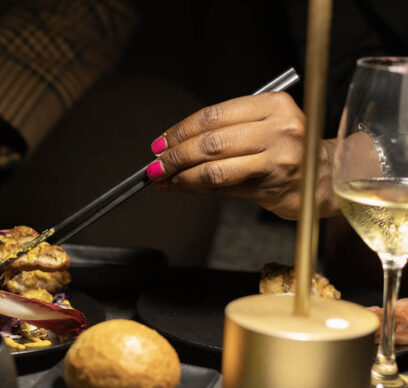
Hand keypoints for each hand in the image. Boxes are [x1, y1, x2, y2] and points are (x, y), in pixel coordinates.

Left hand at [147, 92, 336, 219]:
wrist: (327, 177)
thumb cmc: (288, 149)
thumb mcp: (263, 126)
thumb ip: (224, 131)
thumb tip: (172, 145)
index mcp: (272, 104)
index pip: (213, 115)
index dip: (181, 130)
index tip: (160, 142)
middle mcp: (278, 127)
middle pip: (210, 142)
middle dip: (175, 155)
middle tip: (155, 164)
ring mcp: (277, 157)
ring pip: (214, 168)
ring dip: (182, 175)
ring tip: (164, 179)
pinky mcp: (272, 184)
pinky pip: (224, 186)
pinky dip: (197, 188)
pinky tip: (182, 187)